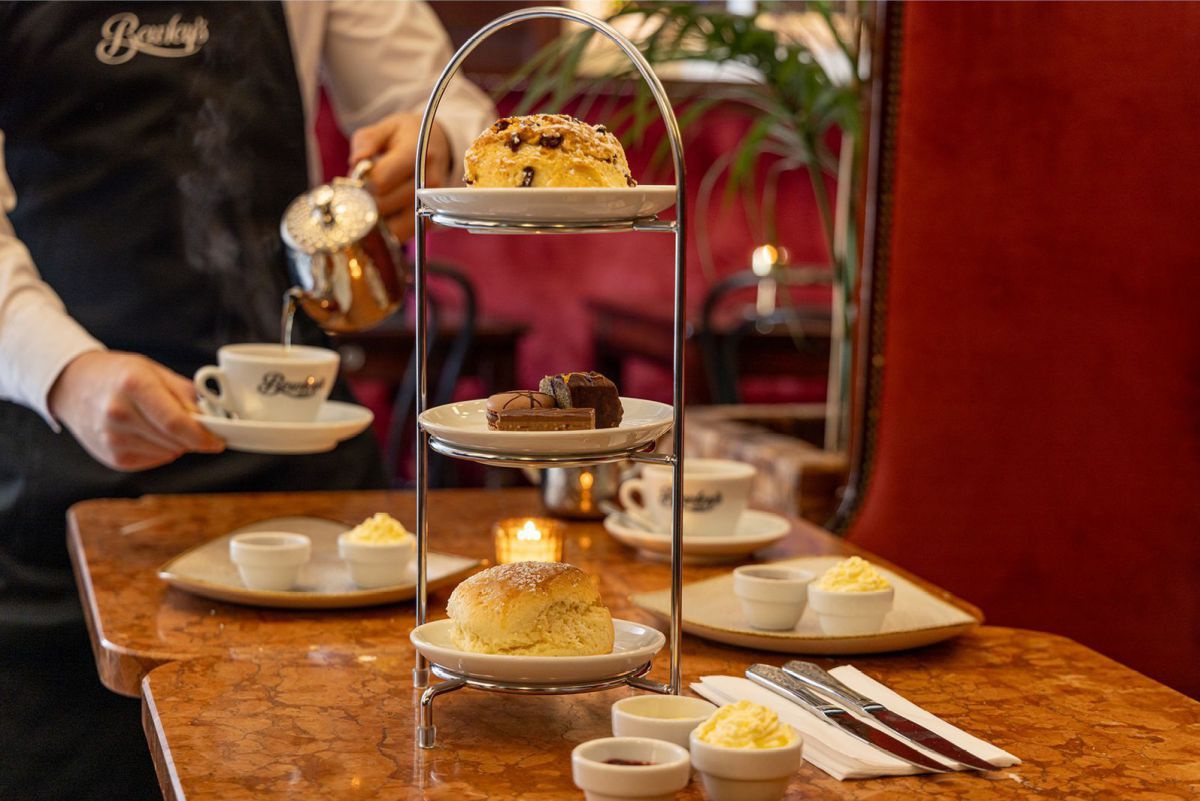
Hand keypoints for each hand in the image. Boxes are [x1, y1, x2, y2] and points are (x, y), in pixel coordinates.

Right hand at [49, 351, 224, 471]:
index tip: (219, 441)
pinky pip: (153, 460)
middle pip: (175, 440)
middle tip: (193, 426)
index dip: (203, 436)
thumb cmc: (119, 375)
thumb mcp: (154, 371)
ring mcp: (112, 438)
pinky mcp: (111, 457)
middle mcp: (118, 413)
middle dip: (192, 437)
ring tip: (158, 422)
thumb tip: (212, 419)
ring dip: (176, 443)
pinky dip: (160, 450)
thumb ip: (186, 394)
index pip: (176, 422)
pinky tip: (146, 433)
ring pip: (167, 453)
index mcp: (133, 385)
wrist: (74, 386)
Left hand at [349, 113, 450, 241]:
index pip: (379, 181)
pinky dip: (387, 230)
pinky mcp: (430, 223)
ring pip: (392, 229)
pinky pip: (400, 236)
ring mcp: (432, 206)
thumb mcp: (385, 128)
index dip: (361, 182)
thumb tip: (357, 162)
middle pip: (382, 206)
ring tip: (373, 203)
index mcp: (416, 154)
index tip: (358, 176)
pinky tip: (385, 214)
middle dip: (364, 200)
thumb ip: (366, 141)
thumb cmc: (407, 138)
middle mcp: (428, 183)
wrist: (438, 147)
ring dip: (375, 220)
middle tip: (362, 190)